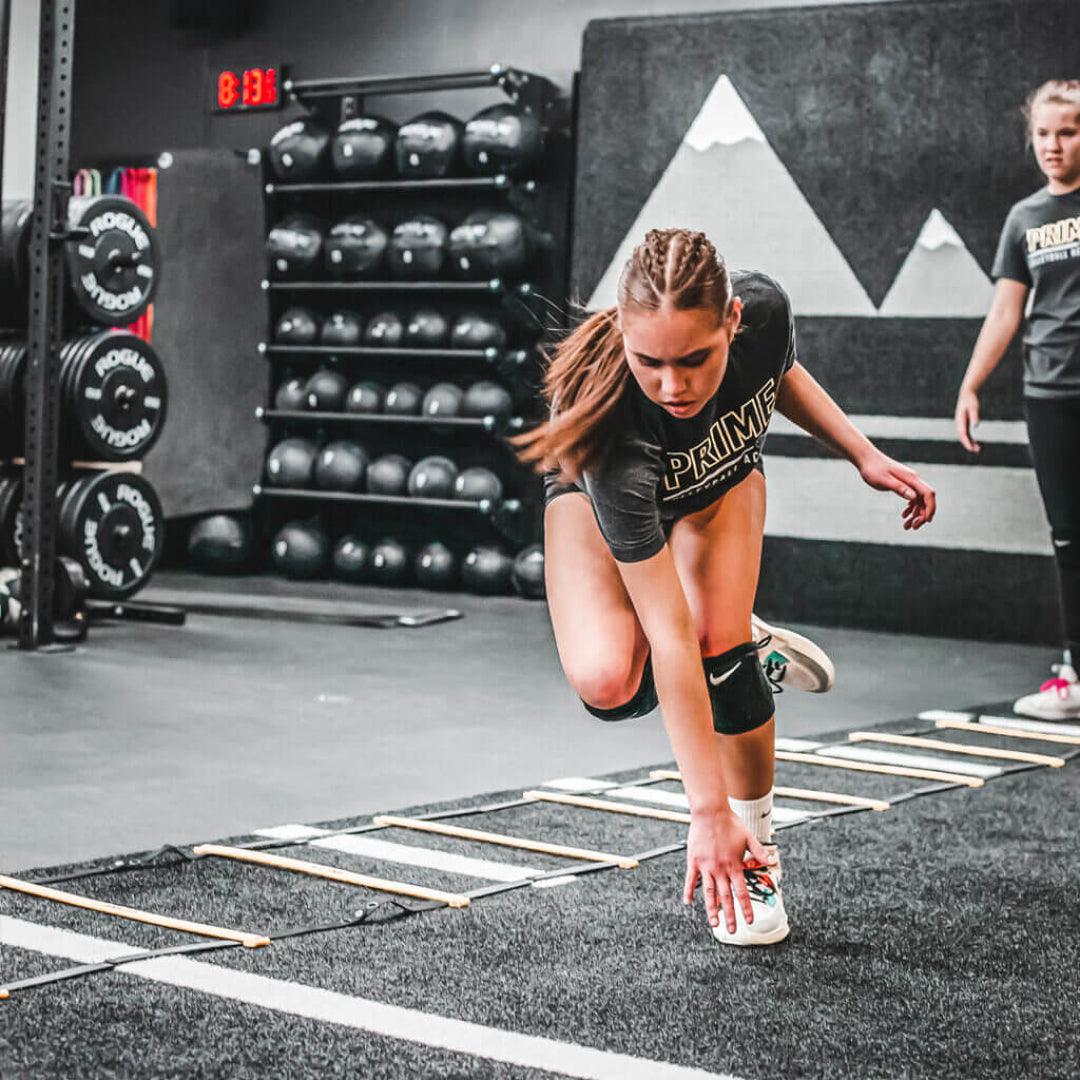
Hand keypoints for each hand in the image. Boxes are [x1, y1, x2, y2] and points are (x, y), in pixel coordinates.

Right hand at [683, 809, 774, 931]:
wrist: (710, 812)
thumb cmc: (730, 822)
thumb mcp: (748, 837)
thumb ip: (759, 851)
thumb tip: (772, 861)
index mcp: (734, 865)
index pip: (742, 892)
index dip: (746, 908)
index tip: (749, 921)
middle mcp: (720, 869)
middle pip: (726, 897)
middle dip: (730, 916)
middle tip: (733, 931)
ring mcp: (706, 866)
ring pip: (709, 893)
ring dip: (712, 909)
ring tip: (714, 924)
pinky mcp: (694, 861)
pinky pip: (691, 880)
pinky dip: (689, 891)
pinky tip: (688, 902)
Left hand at [858, 450, 935, 530]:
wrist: (866, 459)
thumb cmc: (873, 470)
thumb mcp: (884, 481)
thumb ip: (899, 488)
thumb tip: (914, 497)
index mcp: (911, 478)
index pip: (928, 494)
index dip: (931, 508)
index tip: (926, 521)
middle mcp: (913, 479)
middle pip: (926, 499)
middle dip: (922, 515)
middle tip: (913, 528)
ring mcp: (909, 481)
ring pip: (919, 500)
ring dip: (916, 514)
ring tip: (907, 526)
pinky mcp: (903, 483)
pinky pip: (912, 497)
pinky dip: (911, 508)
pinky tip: (904, 515)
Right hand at [955, 388, 981, 453]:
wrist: (966, 394)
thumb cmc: (970, 400)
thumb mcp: (974, 407)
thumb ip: (974, 416)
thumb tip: (976, 426)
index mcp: (960, 420)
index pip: (962, 434)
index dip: (966, 442)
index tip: (971, 448)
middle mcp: (959, 424)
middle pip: (963, 437)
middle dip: (968, 444)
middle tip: (977, 450)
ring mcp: (961, 424)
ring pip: (964, 437)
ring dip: (970, 443)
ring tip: (978, 449)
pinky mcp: (965, 423)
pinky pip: (967, 434)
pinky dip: (970, 439)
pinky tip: (976, 443)